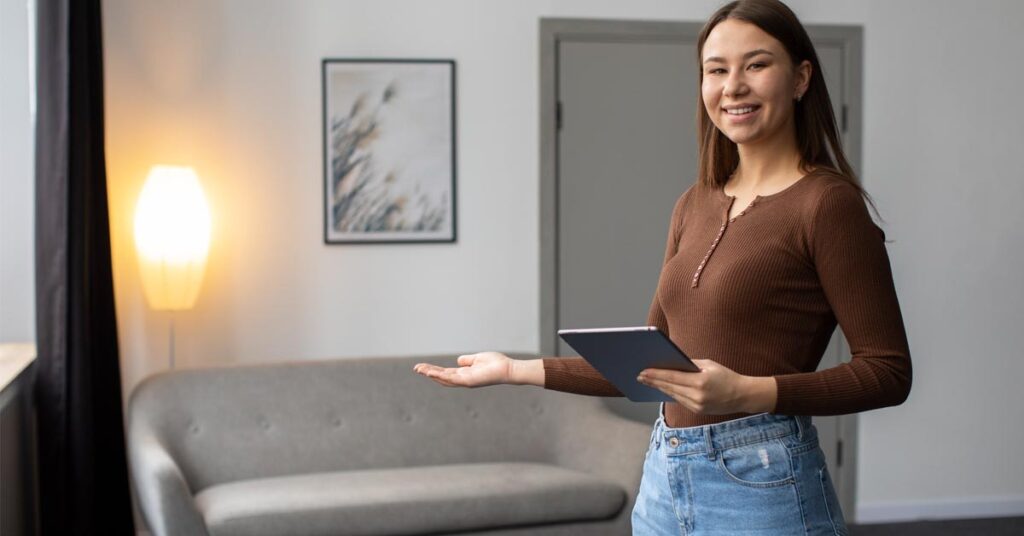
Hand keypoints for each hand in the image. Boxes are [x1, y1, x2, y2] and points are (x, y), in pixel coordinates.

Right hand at [413, 352, 513, 387]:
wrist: (507, 369)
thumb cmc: (496, 364)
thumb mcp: (477, 359)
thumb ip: (467, 361)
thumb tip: (458, 360)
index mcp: (464, 374)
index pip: (445, 373)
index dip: (434, 370)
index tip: (422, 366)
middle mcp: (463, 379)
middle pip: (442, 377)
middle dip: (428, 373)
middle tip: (416, 368)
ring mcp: (465, 381)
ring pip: (444, 379)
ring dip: (431, 374)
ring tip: (419, 370)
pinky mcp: (468, 381)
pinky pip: (452, 379)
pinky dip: (440, 376)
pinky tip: (431, 373)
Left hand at [636, 359, 771, 414]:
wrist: (742, 395)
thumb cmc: (725, 376)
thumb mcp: (709, 365)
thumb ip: (689, 364)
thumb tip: (670, 362)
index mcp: (701, 382)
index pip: (673, 377)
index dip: (656, 374)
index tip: (643, 371)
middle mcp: (698, 396)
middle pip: (669, 387)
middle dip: (653, 381)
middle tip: (639, 375)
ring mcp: (697, 406)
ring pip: (672, 395)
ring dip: (659, 387)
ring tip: (646, 381)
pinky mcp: (697, 411)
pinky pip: (679, 400)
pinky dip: (669, 393)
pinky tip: (661, 388)